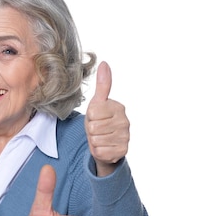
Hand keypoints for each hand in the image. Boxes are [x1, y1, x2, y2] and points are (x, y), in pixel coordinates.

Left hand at [85, 61, 129, 175]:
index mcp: (118, 108)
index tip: (96, 117)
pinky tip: (104, 146)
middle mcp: (125, 122)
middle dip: (91, 130)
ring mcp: (126, 137)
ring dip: (94, 140)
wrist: (103, 141)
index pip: (92, 113)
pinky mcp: (122, 151)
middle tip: (97, 129)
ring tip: (100, 137)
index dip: (89, 117)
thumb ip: (102, 84)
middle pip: (93, 128)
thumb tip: (104, 63)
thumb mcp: (97, 102)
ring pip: (96, 140)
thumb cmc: (99, 119)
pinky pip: (100, 152)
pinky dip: (98, 151)